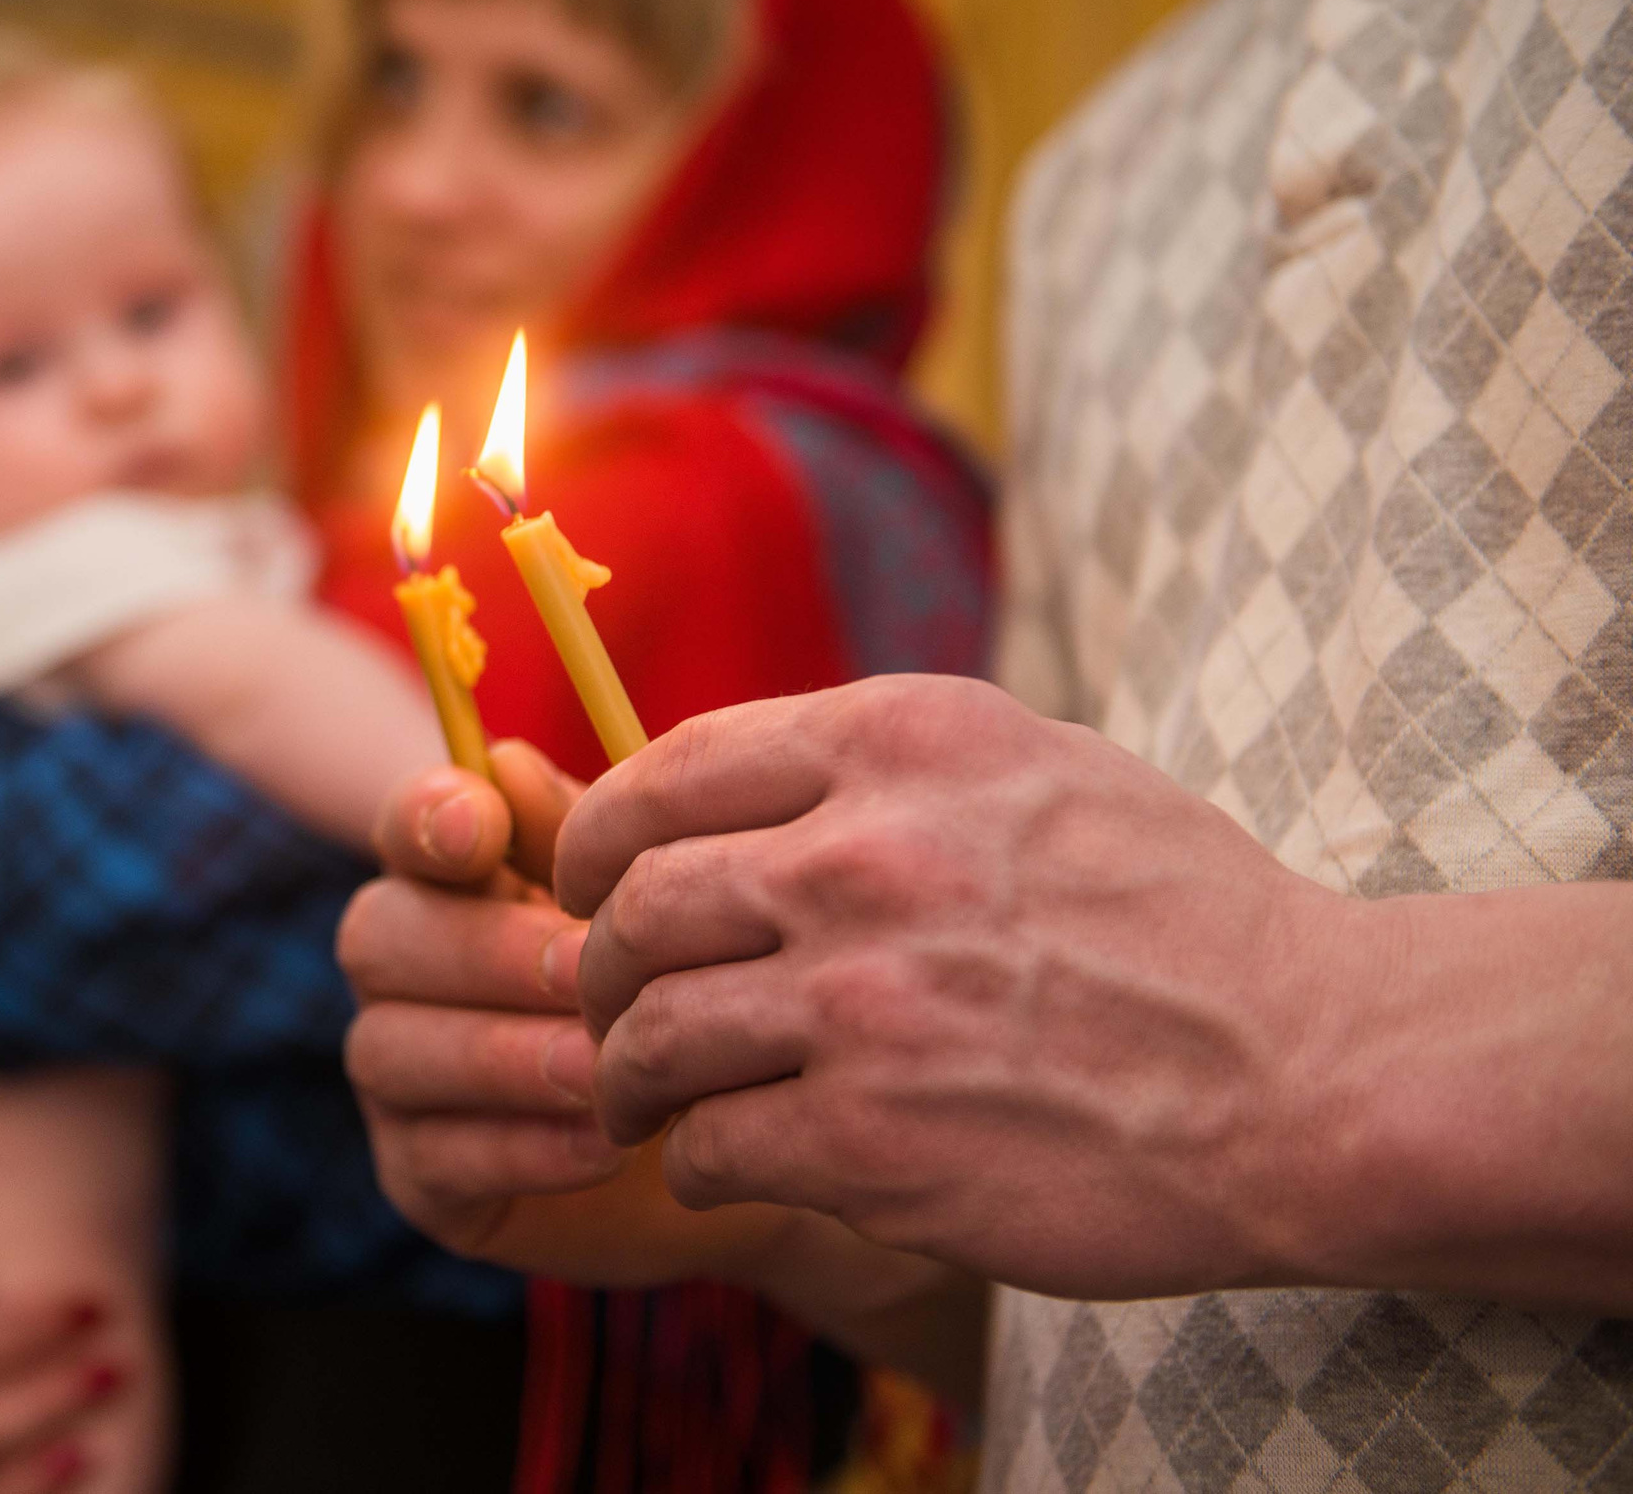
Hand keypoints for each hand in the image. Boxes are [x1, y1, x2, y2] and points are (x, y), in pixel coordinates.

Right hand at [338, 742, 812, 1288]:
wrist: (739, 1131)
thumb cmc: (690, 984)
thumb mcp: (659, 904)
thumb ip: (586, 839)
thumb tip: (504, 763)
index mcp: (453, 876)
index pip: (402, 827)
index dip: (423, 819)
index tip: (481, 830)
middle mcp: (402, 965)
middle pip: (378, 935)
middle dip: (485, 952)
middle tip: (586, 973)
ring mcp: (397, 1072)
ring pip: (390, 1047)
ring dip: (502, 1056)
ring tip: (603, 1070)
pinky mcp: (418, 1177)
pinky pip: (432, 1157)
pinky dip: (520, 1147)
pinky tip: (603, 1144)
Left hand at [561, 675, 1362, 1299]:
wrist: (1315, 1073)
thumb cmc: (1184, 920)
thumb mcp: (1038, 768)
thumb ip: (883, 766)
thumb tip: (734, 787)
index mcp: (899, 742)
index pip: (665, 769)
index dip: (596, 836)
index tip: (587, 884)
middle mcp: (863, 856)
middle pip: (635, 906)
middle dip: (597, 965)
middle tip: (606, 1005)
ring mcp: (861, 1002)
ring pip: (650, 1033)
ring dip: (625, 1074)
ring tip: (638, 1098)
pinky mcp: (872, 1140)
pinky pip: (708, 1145)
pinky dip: (693, 1159)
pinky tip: (722, 1161)